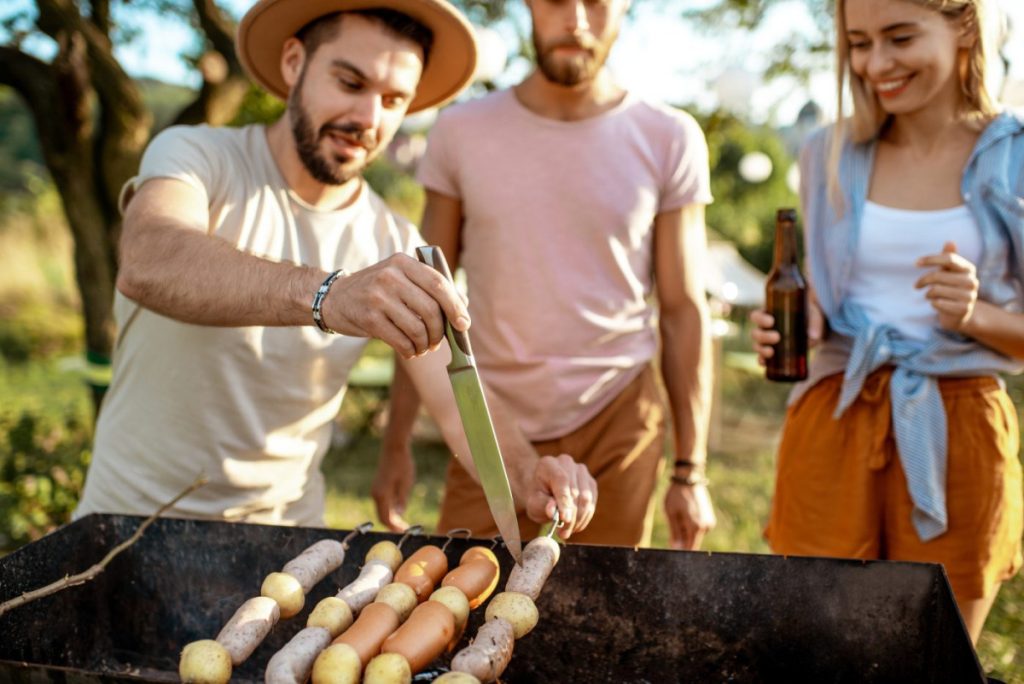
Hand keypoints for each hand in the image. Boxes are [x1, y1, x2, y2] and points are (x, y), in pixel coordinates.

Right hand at [321, 253, 469, 358]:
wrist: (334, 297)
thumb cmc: (376, 291)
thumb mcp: (400, 278)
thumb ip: (429, 288)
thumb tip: (463, 306)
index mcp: (403, 262)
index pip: (439, 284)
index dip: (455, 306)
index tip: (464, 324)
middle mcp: (391, 276)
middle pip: (431, 309)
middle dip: (440, 331)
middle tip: (438, 342)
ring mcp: (378, 296)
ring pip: (417, 328)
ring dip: (425, 344)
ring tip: (423, 347)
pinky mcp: (369, 318)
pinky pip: (401, 340)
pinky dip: (410, 350)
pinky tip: (410, 351)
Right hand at [371, 441, 414, 531]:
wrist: (394, 448)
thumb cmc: (402, 465)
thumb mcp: (406, 484)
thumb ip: (401, 501)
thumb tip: (398, 514)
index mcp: (382, 495)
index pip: (386, 518)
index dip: (394, 527)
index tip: (404, 532)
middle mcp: (375, 494)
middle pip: (382, 516)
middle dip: (392, 524)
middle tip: (404, 530)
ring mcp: (375, 490)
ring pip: (382, 509)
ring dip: (391, 517)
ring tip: (403, 523)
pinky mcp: (378, 486)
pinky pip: (382, 502)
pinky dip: (389, 509)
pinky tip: (399, 511)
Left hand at [524, 454, 596, 539]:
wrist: (544, 490)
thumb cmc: (537, 496)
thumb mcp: (533, 503)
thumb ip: (542, 505)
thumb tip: (552, 511)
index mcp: (549, 464)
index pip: (561, 480)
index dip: (564, 500)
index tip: (564, 519)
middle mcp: (566, 463)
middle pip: (575, 492)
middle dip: (571, 517)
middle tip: (563, 534)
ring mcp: (581, 472)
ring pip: (586, 498)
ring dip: (579, 519)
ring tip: (567, 532)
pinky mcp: (590, 482)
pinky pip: (592, 502)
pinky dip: (585, 517)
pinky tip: (575, 526)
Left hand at [663, 481, 715, 549]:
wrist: (688, 479)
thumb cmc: (677, 495)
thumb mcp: (671, 514)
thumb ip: (675, 532)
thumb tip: (676, 548)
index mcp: (696, 527)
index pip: (689, 549)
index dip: (680, 551)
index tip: (672, 549)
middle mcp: (706, 527)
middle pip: (692, 542)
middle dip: (682, 540)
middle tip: (674, 524)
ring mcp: (709, 522)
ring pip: (695, 535)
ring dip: (686, 531)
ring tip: (679, 515)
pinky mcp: (710, 517)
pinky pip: (699, 528)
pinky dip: (691, 525)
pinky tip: (685, 513)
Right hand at [749, 292, 824, 365]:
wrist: (812, 328)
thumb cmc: (809, 316)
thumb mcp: (813, 316)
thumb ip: (814, 324)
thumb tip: (812, 336)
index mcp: (769, 315)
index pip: (756, 316)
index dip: (760, 319)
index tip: (771, 321)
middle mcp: (764, 329)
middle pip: (755, 333)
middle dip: (763, 336)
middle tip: (777, 337)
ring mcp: (767, 342)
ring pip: (757, 346)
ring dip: (761, 350)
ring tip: (771, 352)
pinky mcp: (772, 353)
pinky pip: (762, 358)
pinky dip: (762, 361)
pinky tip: (765, 363)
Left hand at [915, 241, 978, 331]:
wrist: (959, 313)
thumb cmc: (950, 288)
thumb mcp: (948, 272)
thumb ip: (948, 257)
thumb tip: (950, 242)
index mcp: (968, 268)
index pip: (949, 258)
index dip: (931, 259)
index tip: (916, 263)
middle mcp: (972, 281)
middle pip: (938, 275)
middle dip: (923, 280)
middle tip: (916, 285)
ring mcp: (970, 296)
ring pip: (936, 290)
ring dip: (928, 293)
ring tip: (929, 295)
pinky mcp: (964, 309)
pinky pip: (938, 303)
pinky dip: (932, 303)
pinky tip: (935, 304)